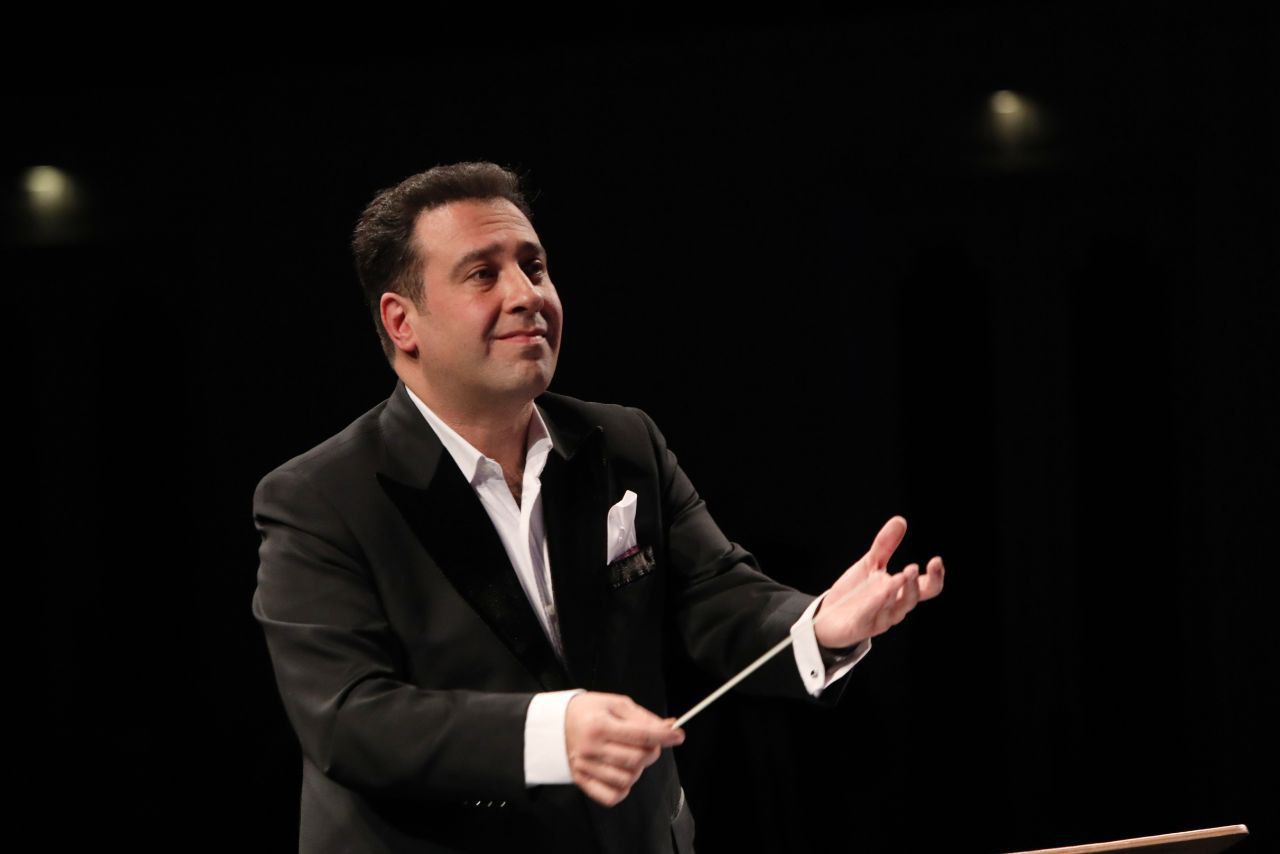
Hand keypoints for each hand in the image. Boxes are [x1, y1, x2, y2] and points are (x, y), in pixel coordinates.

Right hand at [565, 692, 685, 806]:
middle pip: (637, 759)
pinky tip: (622, 774)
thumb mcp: (615, 704)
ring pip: (627, 779)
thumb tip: (668, 728)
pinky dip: (623, 790)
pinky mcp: (581, 781)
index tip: (678, 735)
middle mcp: (591, 748)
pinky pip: (610, 796)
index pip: (640, 734)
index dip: (664, 736)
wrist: (554, 723)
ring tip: (631, 756)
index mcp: (600, 725)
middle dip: (652, 751)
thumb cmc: (589, 711)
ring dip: (638, 769)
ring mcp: (585, 767)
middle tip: (649, 743)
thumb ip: (643, 717)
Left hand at [813, 515, 943, 649]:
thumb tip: (900, 520)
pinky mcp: (861, 627)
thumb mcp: (870, 565)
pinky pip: (869, 617)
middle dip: (915, 584)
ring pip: (895, 609)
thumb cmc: (856, 592)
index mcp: (901, 592)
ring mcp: (880, 619)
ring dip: (896, 592)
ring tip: (900, 576)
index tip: (936, 561)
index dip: (935, 577)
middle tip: (912, 568)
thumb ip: (885, 545)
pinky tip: (879, 591)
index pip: (927, 588)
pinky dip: (875, 604)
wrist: (829, 617)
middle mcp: (895, 607)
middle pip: (912, 599)